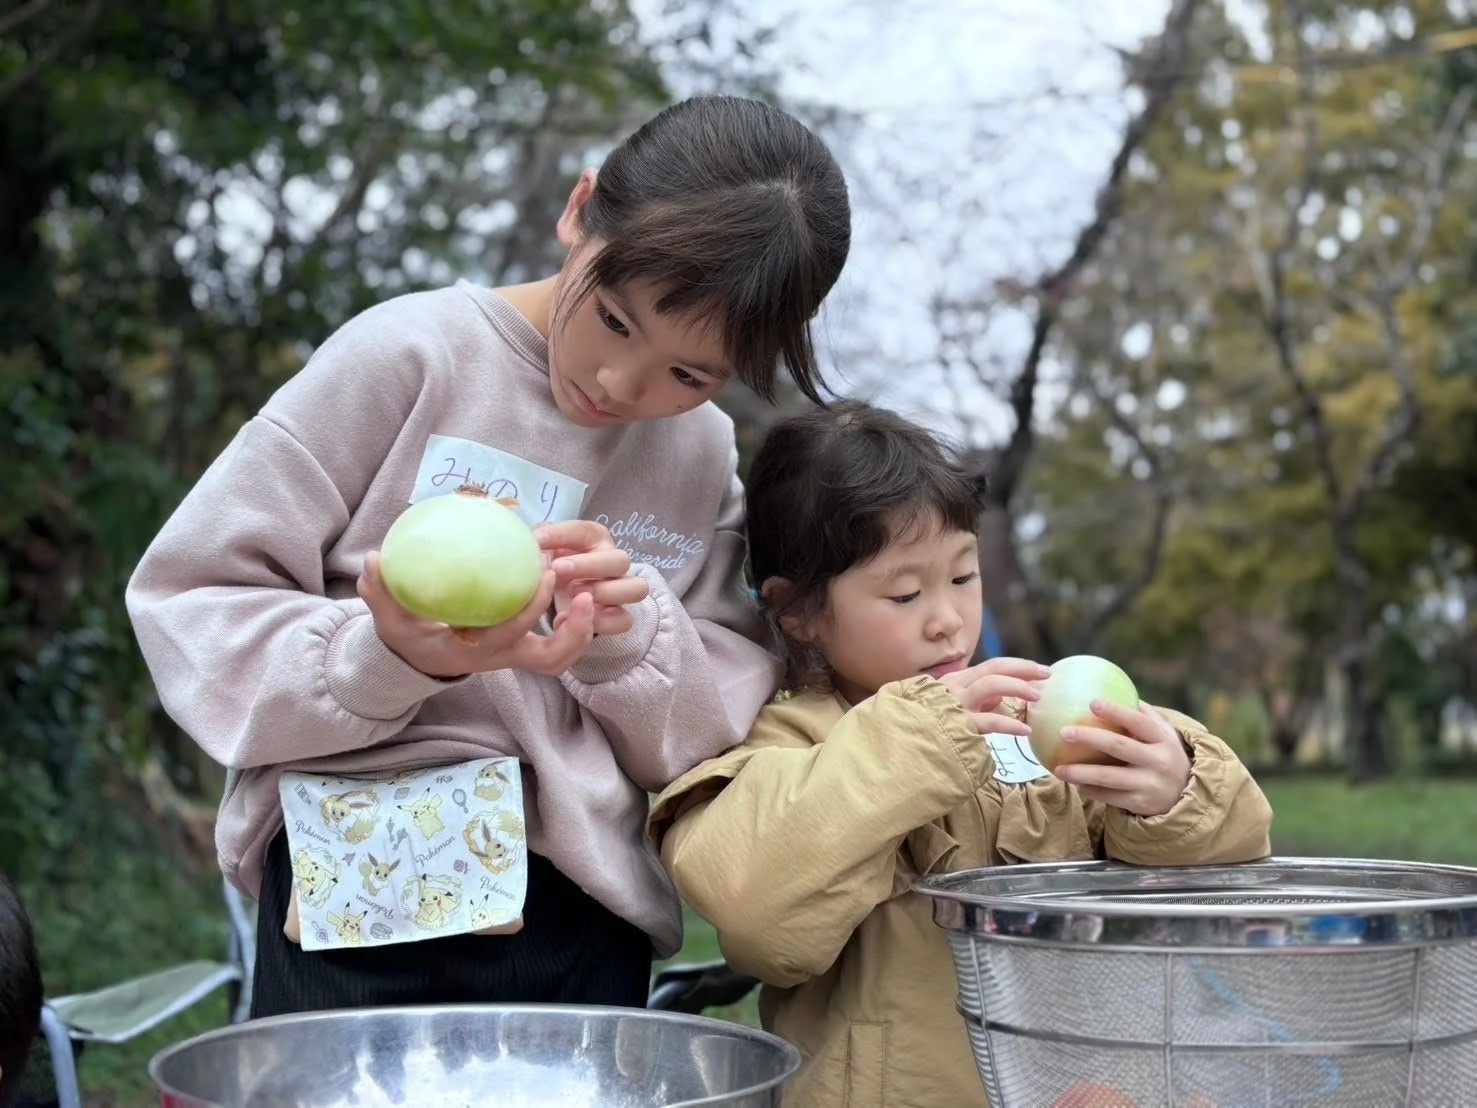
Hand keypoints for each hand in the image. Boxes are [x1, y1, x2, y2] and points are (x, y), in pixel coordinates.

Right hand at [358, 552, 595, 678]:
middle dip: (575, 632)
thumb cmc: (408, 636)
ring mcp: (516, 654)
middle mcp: (502, 657)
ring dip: (582, 630)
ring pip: (561, 657)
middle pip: (551, 659)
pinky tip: (576, 587)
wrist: (418, 658)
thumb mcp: (389, 620)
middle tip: (583, 594)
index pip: (510, 636)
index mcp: (474, 651)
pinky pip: (558, 641)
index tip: (544, 573)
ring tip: (588, 592)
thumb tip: (373, 561)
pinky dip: (574, 623)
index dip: (530, 609)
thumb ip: (380, 592)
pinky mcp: (524, 645)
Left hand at [535, 520, 649, 636]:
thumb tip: (532, 549)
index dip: (563, 534)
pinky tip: (577, 619)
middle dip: (588, 565)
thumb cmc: (554, 566)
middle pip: (620, 560)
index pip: (586, 531)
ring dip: (605, 592)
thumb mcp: (542, 550)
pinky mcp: (619, 616)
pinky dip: (603, 621)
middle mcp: (614, 563)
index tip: (539, 542)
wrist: (561, 596)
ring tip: (573, 594)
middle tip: (558, 570)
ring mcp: (622, 590)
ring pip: (636, 588)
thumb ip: (538, 546)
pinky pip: (625, 620)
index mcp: (595, 540)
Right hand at [939, 657, 1051, 736]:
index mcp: (956, 681)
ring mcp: (955, 704)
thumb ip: (980, 701)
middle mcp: (955, 686)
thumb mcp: (956, 708)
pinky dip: (1010, 724)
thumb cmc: (932, 727)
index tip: (1039, 671)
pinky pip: (989, 721)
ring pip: (990, 685)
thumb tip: (1005, 699)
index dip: (1018, 666)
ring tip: (1036, 697)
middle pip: (994, 668)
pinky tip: (1025, 730)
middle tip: (1046, 674)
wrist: (905, 745)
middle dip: (1023, 669)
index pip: (992, 666)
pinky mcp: (957, 725)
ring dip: (1017, 686)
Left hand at [1050, 701, 1191, 816]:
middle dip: (1090, 738)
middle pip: (1119, 746)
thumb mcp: (1163, 734)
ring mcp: (1150, 784)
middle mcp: (1159, 761)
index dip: (1116, 712)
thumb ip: (1143, 714)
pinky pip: (1110, 797)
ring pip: (1109, 777)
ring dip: (1081, 772)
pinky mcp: (1140, 804)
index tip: (1092, 703)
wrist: (1186, 795)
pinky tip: (1075, 784)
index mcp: (1163, 739)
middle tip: (1063, 732)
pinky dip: (1090, 790)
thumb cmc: (1164, 754)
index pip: (1139, 722)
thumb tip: (1111, 688)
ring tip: (1058, 769)